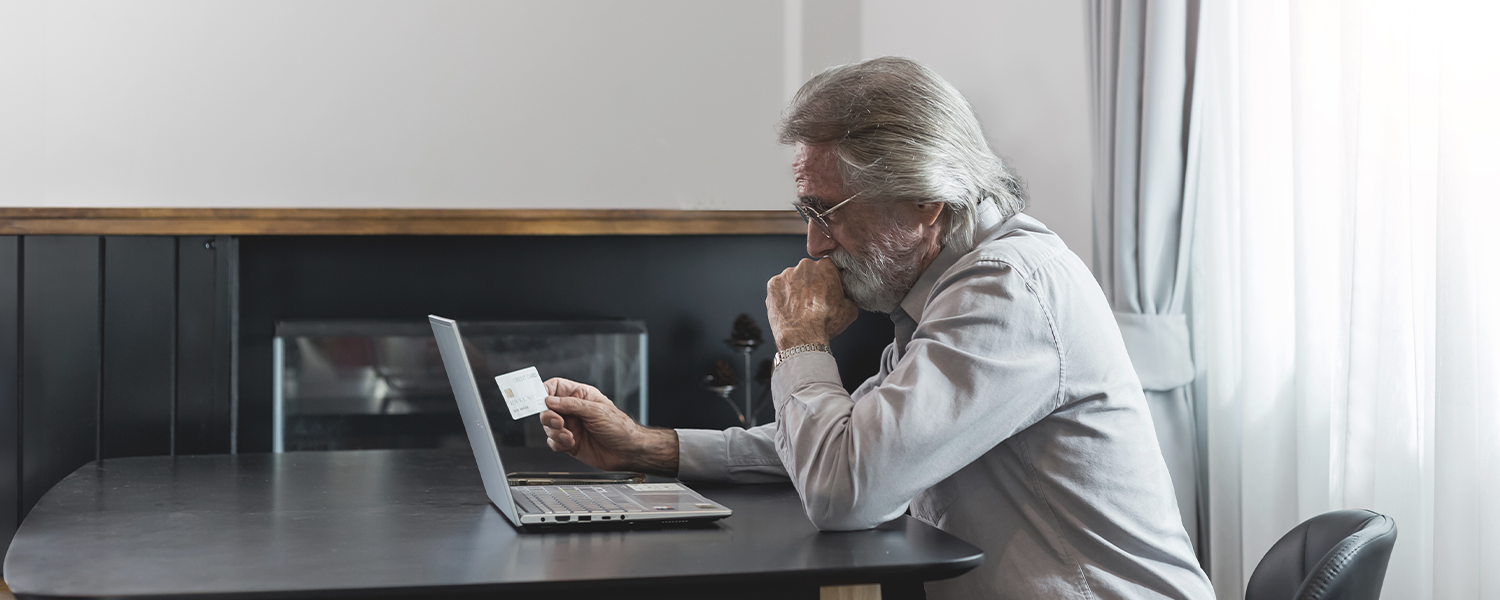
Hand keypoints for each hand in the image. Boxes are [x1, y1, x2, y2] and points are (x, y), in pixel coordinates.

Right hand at [539, 377, 677, 475]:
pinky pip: (553, 441)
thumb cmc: (620, 428)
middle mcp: (573, 410)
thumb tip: (550, 400)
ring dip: (554, 432)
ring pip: (548, 426)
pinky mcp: (569, 442)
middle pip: (547, 408)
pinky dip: (558, 443)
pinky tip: (570, 443)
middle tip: (558, 422)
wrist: (628, 452)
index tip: (539, 399)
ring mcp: (570, 426)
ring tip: (568, 435)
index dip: (544, 391)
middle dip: (548, 415)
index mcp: (581, 396)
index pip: (555, 388)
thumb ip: (571, 405)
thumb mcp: (596, 411)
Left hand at [766, 258, 859, 349]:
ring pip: (793, 278)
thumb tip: (846, 295)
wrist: (803, 338)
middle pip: (809, 271)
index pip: (828, 268)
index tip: (827, 290)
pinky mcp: (773, 284)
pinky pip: (779, 287)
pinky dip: (783, 296)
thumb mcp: (850, 309)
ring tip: (800, 307)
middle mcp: (805, 266)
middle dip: (811, 283)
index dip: (828, 280)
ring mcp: (787, 274)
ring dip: (796, 289)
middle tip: (813, 301)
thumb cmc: (825, 324)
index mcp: (826, 267)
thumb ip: (849, 295)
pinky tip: (789, 308)